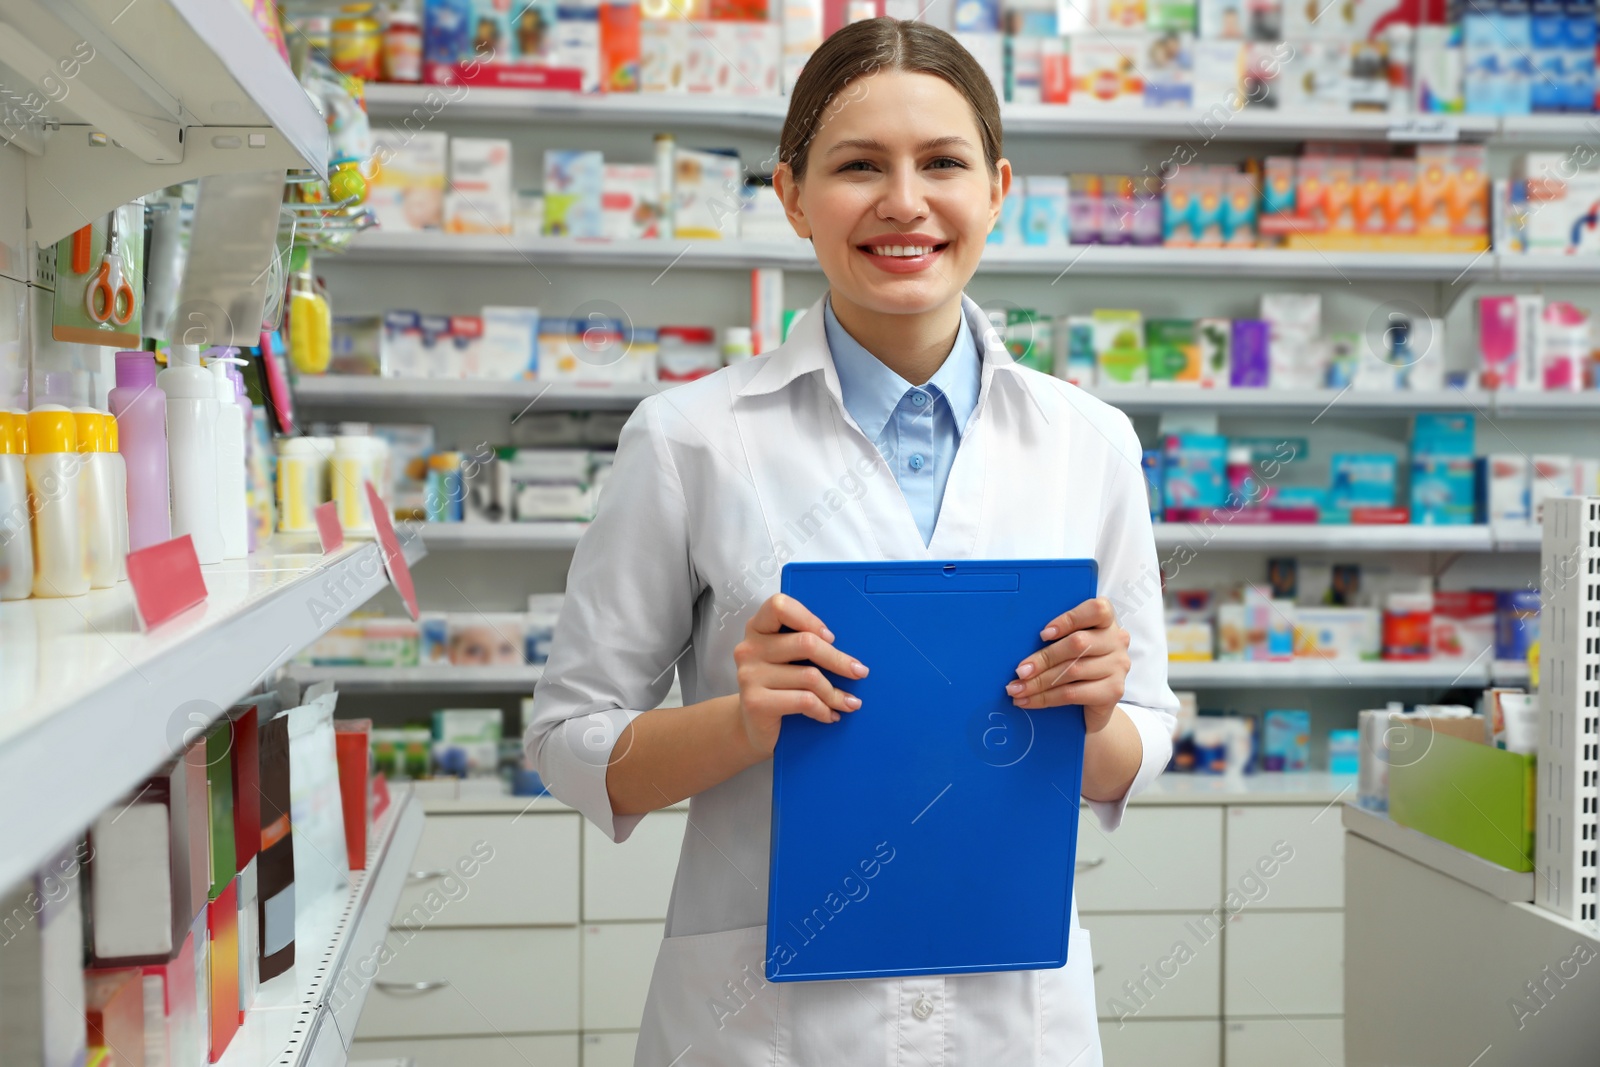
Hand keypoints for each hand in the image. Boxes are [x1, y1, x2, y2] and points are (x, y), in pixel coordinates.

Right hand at [733, 593, 868, 756]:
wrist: (753, 727)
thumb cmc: (777, 689)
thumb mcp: (786, 660)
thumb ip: (803, 646)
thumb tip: (848, 653)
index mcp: (757, 628)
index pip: (779, 605)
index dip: (809, 619)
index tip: (830, 637)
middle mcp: (749, 648)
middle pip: (805, 642)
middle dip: (839, 660)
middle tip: (859, 672)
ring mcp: (749, 675)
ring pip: (810, 676)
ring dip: (836, 693)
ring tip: (849, 703)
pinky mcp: (755, 702)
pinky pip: (804, 701)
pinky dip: (824, 709)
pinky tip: (830, 715)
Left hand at [1005, 597, 1129, 732]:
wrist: (1091, 705)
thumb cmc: (1075, 665)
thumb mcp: (1068, 646)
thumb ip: (1056, 637)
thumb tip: (1019, 643)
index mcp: (1106, 621)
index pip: (1097, 610)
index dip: (1069, 619)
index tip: (1043, 634)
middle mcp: (1117, 640)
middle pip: (1078, 644)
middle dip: (1043, 658)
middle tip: (1020, 671)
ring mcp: (1118, 666)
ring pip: (1072, 671)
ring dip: (1039, 682)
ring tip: (1017, 688)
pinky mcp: (1114, 691)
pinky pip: (1073, 693)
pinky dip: (1046, 698)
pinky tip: (1029, 701)